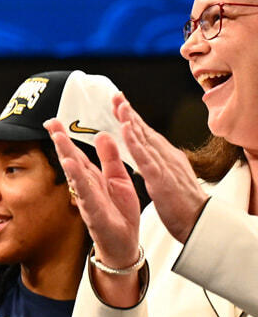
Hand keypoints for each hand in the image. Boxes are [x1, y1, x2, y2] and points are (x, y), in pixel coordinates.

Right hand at [46, 115, 142, 261]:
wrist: (124, 244)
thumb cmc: (119, 214)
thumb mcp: (119, 180)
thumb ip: (111, 158)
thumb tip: (103, 134)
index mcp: (93, 178)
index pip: (77, 153)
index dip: (66, 137)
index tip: (54, 121)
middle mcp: (86, 187)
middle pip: (71, 160)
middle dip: (61, 141)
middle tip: (50, 123)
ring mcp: (88, 199)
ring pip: (75, 175)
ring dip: (66, 156)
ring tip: (59, 138)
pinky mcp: (94, 213)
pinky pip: (84, 194)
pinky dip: (77, 180)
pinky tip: (71, 166)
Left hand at [113, 93, 207, 242]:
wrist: (199, 221)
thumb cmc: (183, 203)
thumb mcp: (167, 177)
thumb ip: (157, 162)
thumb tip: (149, 151)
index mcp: (165, 158)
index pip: (145, 134)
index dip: (132, 118)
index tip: (119, 103)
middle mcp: (165, 157)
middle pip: (144, 131)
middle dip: (129, 113)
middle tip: (116, 96)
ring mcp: (164, 166)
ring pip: (145, 140)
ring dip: (132, 121)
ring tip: (120, 105)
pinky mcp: (161, 178)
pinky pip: (145, 158)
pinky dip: (135, 142)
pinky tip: (127, 130)